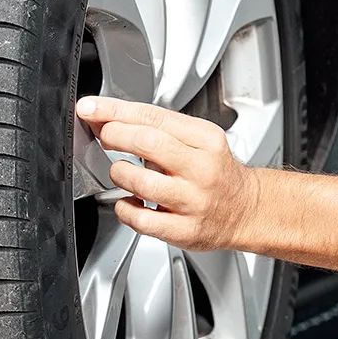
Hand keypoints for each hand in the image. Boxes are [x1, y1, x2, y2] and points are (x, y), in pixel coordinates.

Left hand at [72, 95, 261, 251]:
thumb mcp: (200, 140)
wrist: (245, 209)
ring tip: (119, 171)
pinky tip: (128, 202)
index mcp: (206, 139)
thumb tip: (110, 118)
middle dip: (115, 135)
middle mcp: (202, 169)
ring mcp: (194, 201)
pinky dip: (125, 209)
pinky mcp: (186, 230)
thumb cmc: (215, 172)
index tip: (91, 108)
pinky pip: (143, 220)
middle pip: (149, 143)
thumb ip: (161, 130)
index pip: (154, 117)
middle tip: (105, 136)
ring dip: (119, 173)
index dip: (115, 111)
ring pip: (143, 183)